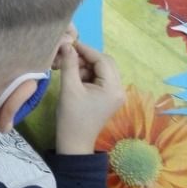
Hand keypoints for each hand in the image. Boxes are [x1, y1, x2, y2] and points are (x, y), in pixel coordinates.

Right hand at [53, 40, 124, 154]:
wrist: (74, 143)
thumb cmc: (72, 117)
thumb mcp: (69, 88)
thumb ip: (69, 64)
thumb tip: (66, 44)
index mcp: (113, 88)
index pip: (102, 60)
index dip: (86, 49)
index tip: (69, 44)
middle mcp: (119, 89)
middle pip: (105, 62)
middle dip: (87, 58)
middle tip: (69, 58)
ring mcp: (115, 94)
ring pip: (102, 69)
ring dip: (86, 66)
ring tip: (69, 70)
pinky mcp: (108, 97)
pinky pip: (100, 78)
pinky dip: (88, 74)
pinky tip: (75, 78)